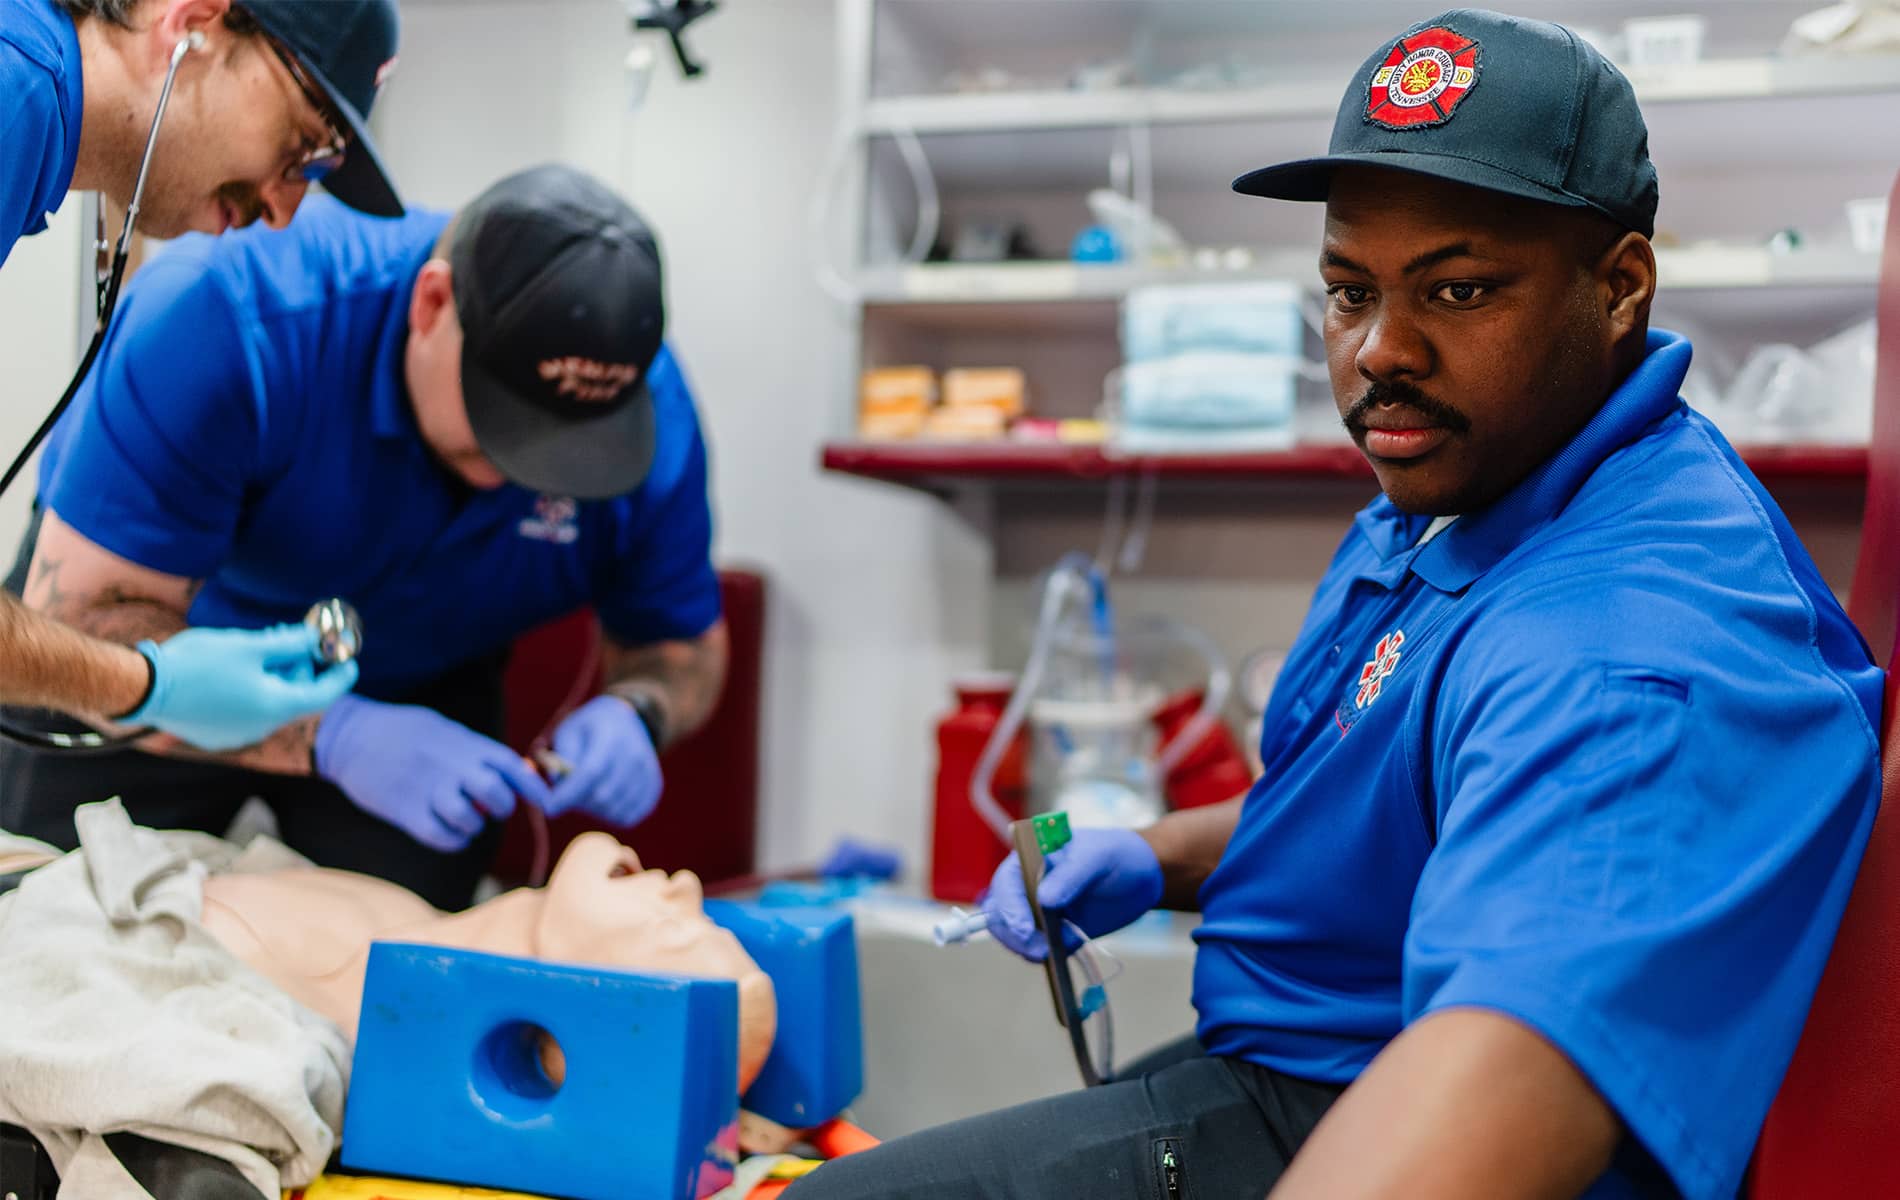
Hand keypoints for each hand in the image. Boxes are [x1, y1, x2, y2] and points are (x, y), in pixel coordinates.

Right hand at [129, 623, 357, 750]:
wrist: (143, 687)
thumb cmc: (198, 664)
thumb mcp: (250, 646)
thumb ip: (290, 643)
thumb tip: (317, 639)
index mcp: (275, 708)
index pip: (324, 695)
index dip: (340, 675)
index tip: (350, 659)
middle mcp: (261, 728)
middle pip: (295, 695)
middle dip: (298, 665)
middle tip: (292, 635)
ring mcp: (237, 734)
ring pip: (270, 701)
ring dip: (273, 674)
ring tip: (261, 645)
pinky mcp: (216, 734)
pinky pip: (246, 710)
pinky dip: (253, 689)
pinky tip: (238, 667)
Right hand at [314, 695, 552, 852]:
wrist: (351, 736)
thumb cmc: (404, 732)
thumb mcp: (445, 730)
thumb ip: (476, 752)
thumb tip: (517, 773)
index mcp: (464, 743)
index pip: (511, 766)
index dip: (533, 787)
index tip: (547, 802)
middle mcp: (450, 765)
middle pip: (495, 795)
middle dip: (501, 807)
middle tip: (492, 809)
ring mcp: (427, 788)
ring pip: (469, 820)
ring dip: (473, 826)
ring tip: (465, 820)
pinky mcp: (405, 811)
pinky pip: (441, 837)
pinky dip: (453, 841)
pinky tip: (450, 834)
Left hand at [543, 695, 662, 826]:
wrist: (629, 720)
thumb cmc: (590, 729)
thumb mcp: (568, 732)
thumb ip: (558, 760)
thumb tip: (557, 791)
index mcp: (611, 736)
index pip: (590, 772)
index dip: (568, 794)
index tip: (549, 807)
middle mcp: (634, 755)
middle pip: (602, 796)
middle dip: (578, 802)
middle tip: (569, 791)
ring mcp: (647, 772)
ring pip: (614, 811)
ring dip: (594, 809)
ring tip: (589, 789)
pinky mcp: (653, 788)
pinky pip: (628, 817)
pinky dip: (611, 814)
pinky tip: (605, 796)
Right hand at [980, 827, 1162, 961]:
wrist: (1140, 876)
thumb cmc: (1117, 854)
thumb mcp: (1098, 856)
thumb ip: (1072, 875)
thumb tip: (1044, 900)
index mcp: (1031, 857)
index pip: (1007, 882)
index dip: (1010, 906)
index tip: (1025, 929)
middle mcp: (1026, 884)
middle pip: (1001, 913)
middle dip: (1016, 935)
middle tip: (1042, 950)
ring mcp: (1036, 910)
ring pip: (1013, 936)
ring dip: (1030, 948)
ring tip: (1065, 946)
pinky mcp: (1051, 931)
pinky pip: (1036, 948)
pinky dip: (1047, 954)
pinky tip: (1071, 947)